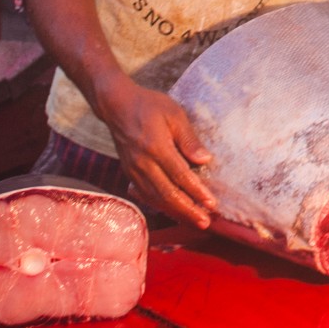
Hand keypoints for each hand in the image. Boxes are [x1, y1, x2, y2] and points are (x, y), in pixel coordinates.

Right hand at [97, 80, 216, 229]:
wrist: (116, 105)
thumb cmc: (148, 106)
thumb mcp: (174, 114)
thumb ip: (189, 139)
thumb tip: (205, 160)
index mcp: (156, 147)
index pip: (180, 176)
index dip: (197, 192)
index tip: (212, 204)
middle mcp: (143, 163)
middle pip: (167, 194)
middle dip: (187, 210)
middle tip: (205, 222)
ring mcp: (133, 170)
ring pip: (155, 198)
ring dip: (175, 212)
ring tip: (193, 220)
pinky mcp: (129, 173)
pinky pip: (146, 195)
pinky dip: (160, 206)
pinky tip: (172, 212)